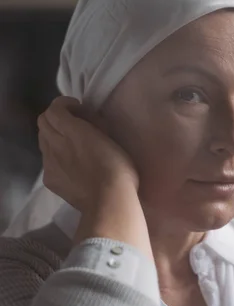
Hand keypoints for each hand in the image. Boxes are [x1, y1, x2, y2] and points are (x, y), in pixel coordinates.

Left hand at [38, 96, 139, 211]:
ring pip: (42, 141)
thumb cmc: (119, 168)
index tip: (78, 109)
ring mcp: (49, 163)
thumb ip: (95, 126)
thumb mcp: (112, 138)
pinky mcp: (49, 180)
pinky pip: (46, 162)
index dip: (64, 104)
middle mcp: (55, 143)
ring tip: (70, 146)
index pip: (54, 108)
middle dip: (55, 118)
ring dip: (53, 137)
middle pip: (43, 122)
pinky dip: (54, 158)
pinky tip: (69, 166)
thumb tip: (86, 120)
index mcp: (73, 130)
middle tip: (72, 125)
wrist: (109, 201)